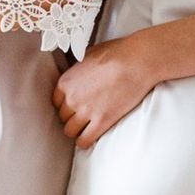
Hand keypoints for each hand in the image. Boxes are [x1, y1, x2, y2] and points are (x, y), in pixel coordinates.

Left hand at [53, 31, 160, 148]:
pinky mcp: (102, 121)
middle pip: (63, 116)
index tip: (74, 105)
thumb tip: (79, 70)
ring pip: (70, 131)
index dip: (66, 104)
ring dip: (77, 130)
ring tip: (86, 127)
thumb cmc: (117, 53)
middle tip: (84, 114)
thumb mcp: (90, 53)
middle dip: (72, 116)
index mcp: (67, 81)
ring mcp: (86, 111)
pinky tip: (90, 137)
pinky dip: (85, 141)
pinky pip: (84, 140)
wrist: (138, 61)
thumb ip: (79, 67)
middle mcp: (72, 98)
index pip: (56, 101)